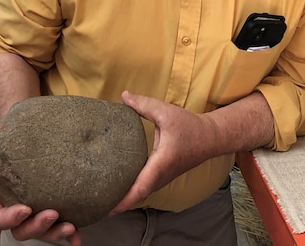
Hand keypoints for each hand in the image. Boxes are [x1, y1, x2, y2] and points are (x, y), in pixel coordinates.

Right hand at [0, 161, 80, 244]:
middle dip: (37, 226)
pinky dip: (70, 234)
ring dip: (56, 232)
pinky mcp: (55, 211)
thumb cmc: (3, 155)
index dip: (10, 219)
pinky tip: (77, 237)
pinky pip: (61, 226)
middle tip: (51, 214)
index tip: (25, 209)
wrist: (24, 143)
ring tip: (69, 227)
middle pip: (22, 231)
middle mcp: (17, 214)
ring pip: (43, 232)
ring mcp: (36, 215)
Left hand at [109, 91, 219, 212]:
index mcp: (161, 162)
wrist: (210, 138)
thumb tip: (123, 96)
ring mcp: (162, 179)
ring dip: (123, 200)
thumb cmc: (189, 126)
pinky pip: (144, 189)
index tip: (108, 208)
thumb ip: (144, 105)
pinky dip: (130, 194)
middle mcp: (161, 176)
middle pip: (137, 196)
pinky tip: (116, 190)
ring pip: (140, 194)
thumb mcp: (166, 112)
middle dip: (117, 205)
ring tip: (100, 202)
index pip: (141, 186)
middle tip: (94, 208)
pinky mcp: (162, 178)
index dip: (124, 199)